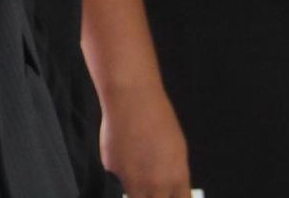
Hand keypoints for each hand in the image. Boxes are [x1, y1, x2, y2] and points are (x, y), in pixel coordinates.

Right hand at [100, 83, 190, 197]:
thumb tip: (169, 187)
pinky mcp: (111, 171)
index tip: (169, 195)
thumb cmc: (156, 118)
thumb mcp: (177, 150)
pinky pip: (116, 179)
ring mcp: (132, 180)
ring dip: (135, 188)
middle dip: (153, 196)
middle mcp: (155, 184)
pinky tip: (122, 152)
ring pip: (134, 195)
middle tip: (150, 187)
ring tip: (136, 167)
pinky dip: (119, 171)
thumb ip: (173, 175)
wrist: (132, 101)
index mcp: (176, 179)